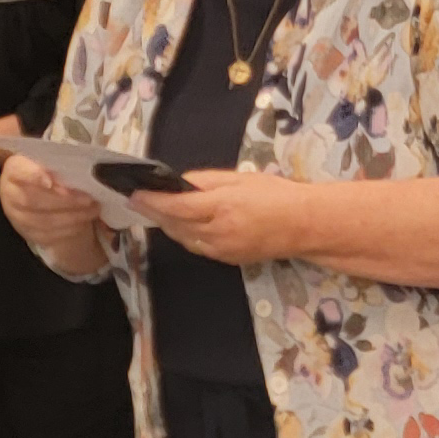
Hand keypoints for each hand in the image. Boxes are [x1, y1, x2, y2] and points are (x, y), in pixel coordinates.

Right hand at [0, 154, 103, 254]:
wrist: (50, 193)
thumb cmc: (55, 171)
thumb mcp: (57, 162)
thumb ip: (62, 165)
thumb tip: (82, 172)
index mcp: (15, 169)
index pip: (19, 172)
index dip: (34, 176)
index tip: (51, 181)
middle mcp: (10, 192)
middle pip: (32, 200)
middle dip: (64, 201)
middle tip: (88, 199)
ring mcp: (16, 215)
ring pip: (42, 221)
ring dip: (72, 217)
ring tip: (93, 209)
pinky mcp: (27, 233)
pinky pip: (47, 235)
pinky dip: (69, 229)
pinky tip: (84, 221)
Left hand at [134, 170, 309, 267]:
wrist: (304, 225)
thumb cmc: (277, 195)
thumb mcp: (242, 178)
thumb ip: (208, 180)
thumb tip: (181, 184)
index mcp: (222, 206)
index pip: (176, 206)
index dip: (151, 201)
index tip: (133, 194)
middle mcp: (217, 231)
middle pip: (174, 224)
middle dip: (154, 212)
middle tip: (138, 201)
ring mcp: (221, 249)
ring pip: (183, 238)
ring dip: (167, 225)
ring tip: (156, 211)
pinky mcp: (227, 259)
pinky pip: (197, 247)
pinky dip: (185, 235)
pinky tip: (182, 225)